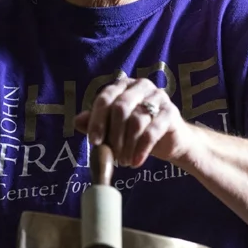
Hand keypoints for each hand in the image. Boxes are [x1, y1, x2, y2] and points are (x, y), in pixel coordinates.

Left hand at [75, 77, 193, 167]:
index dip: (97, 120)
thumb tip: (77, 121)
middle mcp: (140, 86)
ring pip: (136, 120)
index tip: (94, 141)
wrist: (169, 140)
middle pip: (121, 107)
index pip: (106, 98)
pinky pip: (152, 131)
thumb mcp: (113, 128)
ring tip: (124, 162)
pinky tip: (136, 162)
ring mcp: (158, 97)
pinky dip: (141, 149)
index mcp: (123, 85)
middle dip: (113, 135)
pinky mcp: (171, 112)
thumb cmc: (137, 131)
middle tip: (112, 156)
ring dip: (127, 146)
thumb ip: (95, 123)